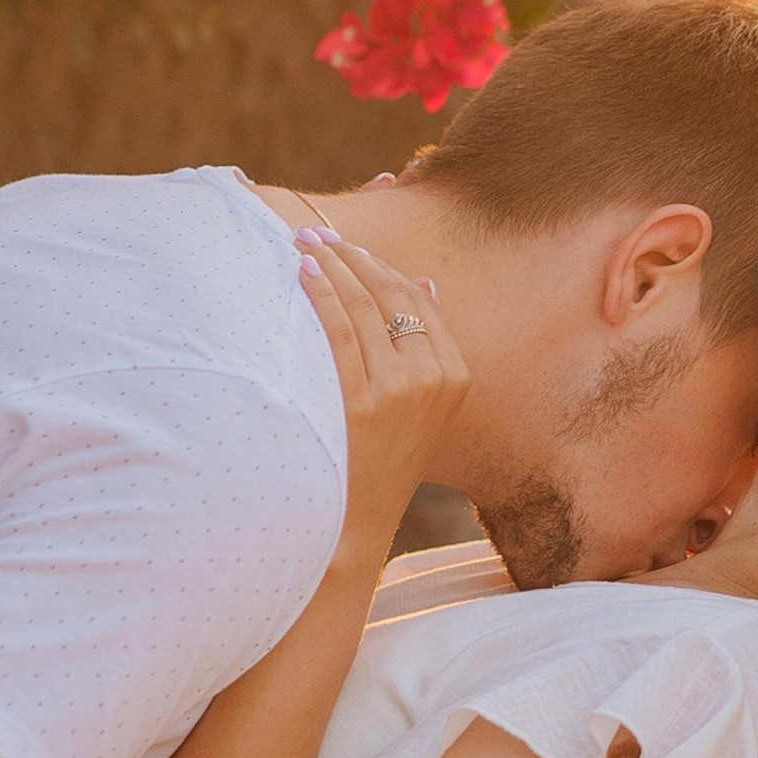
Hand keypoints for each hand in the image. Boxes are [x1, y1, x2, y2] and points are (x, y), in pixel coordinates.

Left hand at [298, 235, 470, 563]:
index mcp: (455, 374)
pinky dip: (321, 295)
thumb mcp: (423, 407)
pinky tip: (302, 274)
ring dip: (331, 266)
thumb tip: (426, 283)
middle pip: (390, 295)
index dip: (382, 266)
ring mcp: (399, 391)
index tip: (351, 245)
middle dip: (353, 257)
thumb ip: (428, 347)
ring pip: (363, 306)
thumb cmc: (381, 462)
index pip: (418, 300)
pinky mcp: (362, 402)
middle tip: (319, 234)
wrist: (355, 523)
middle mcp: (433, 378)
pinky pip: (338, 332)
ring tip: (304, 245)